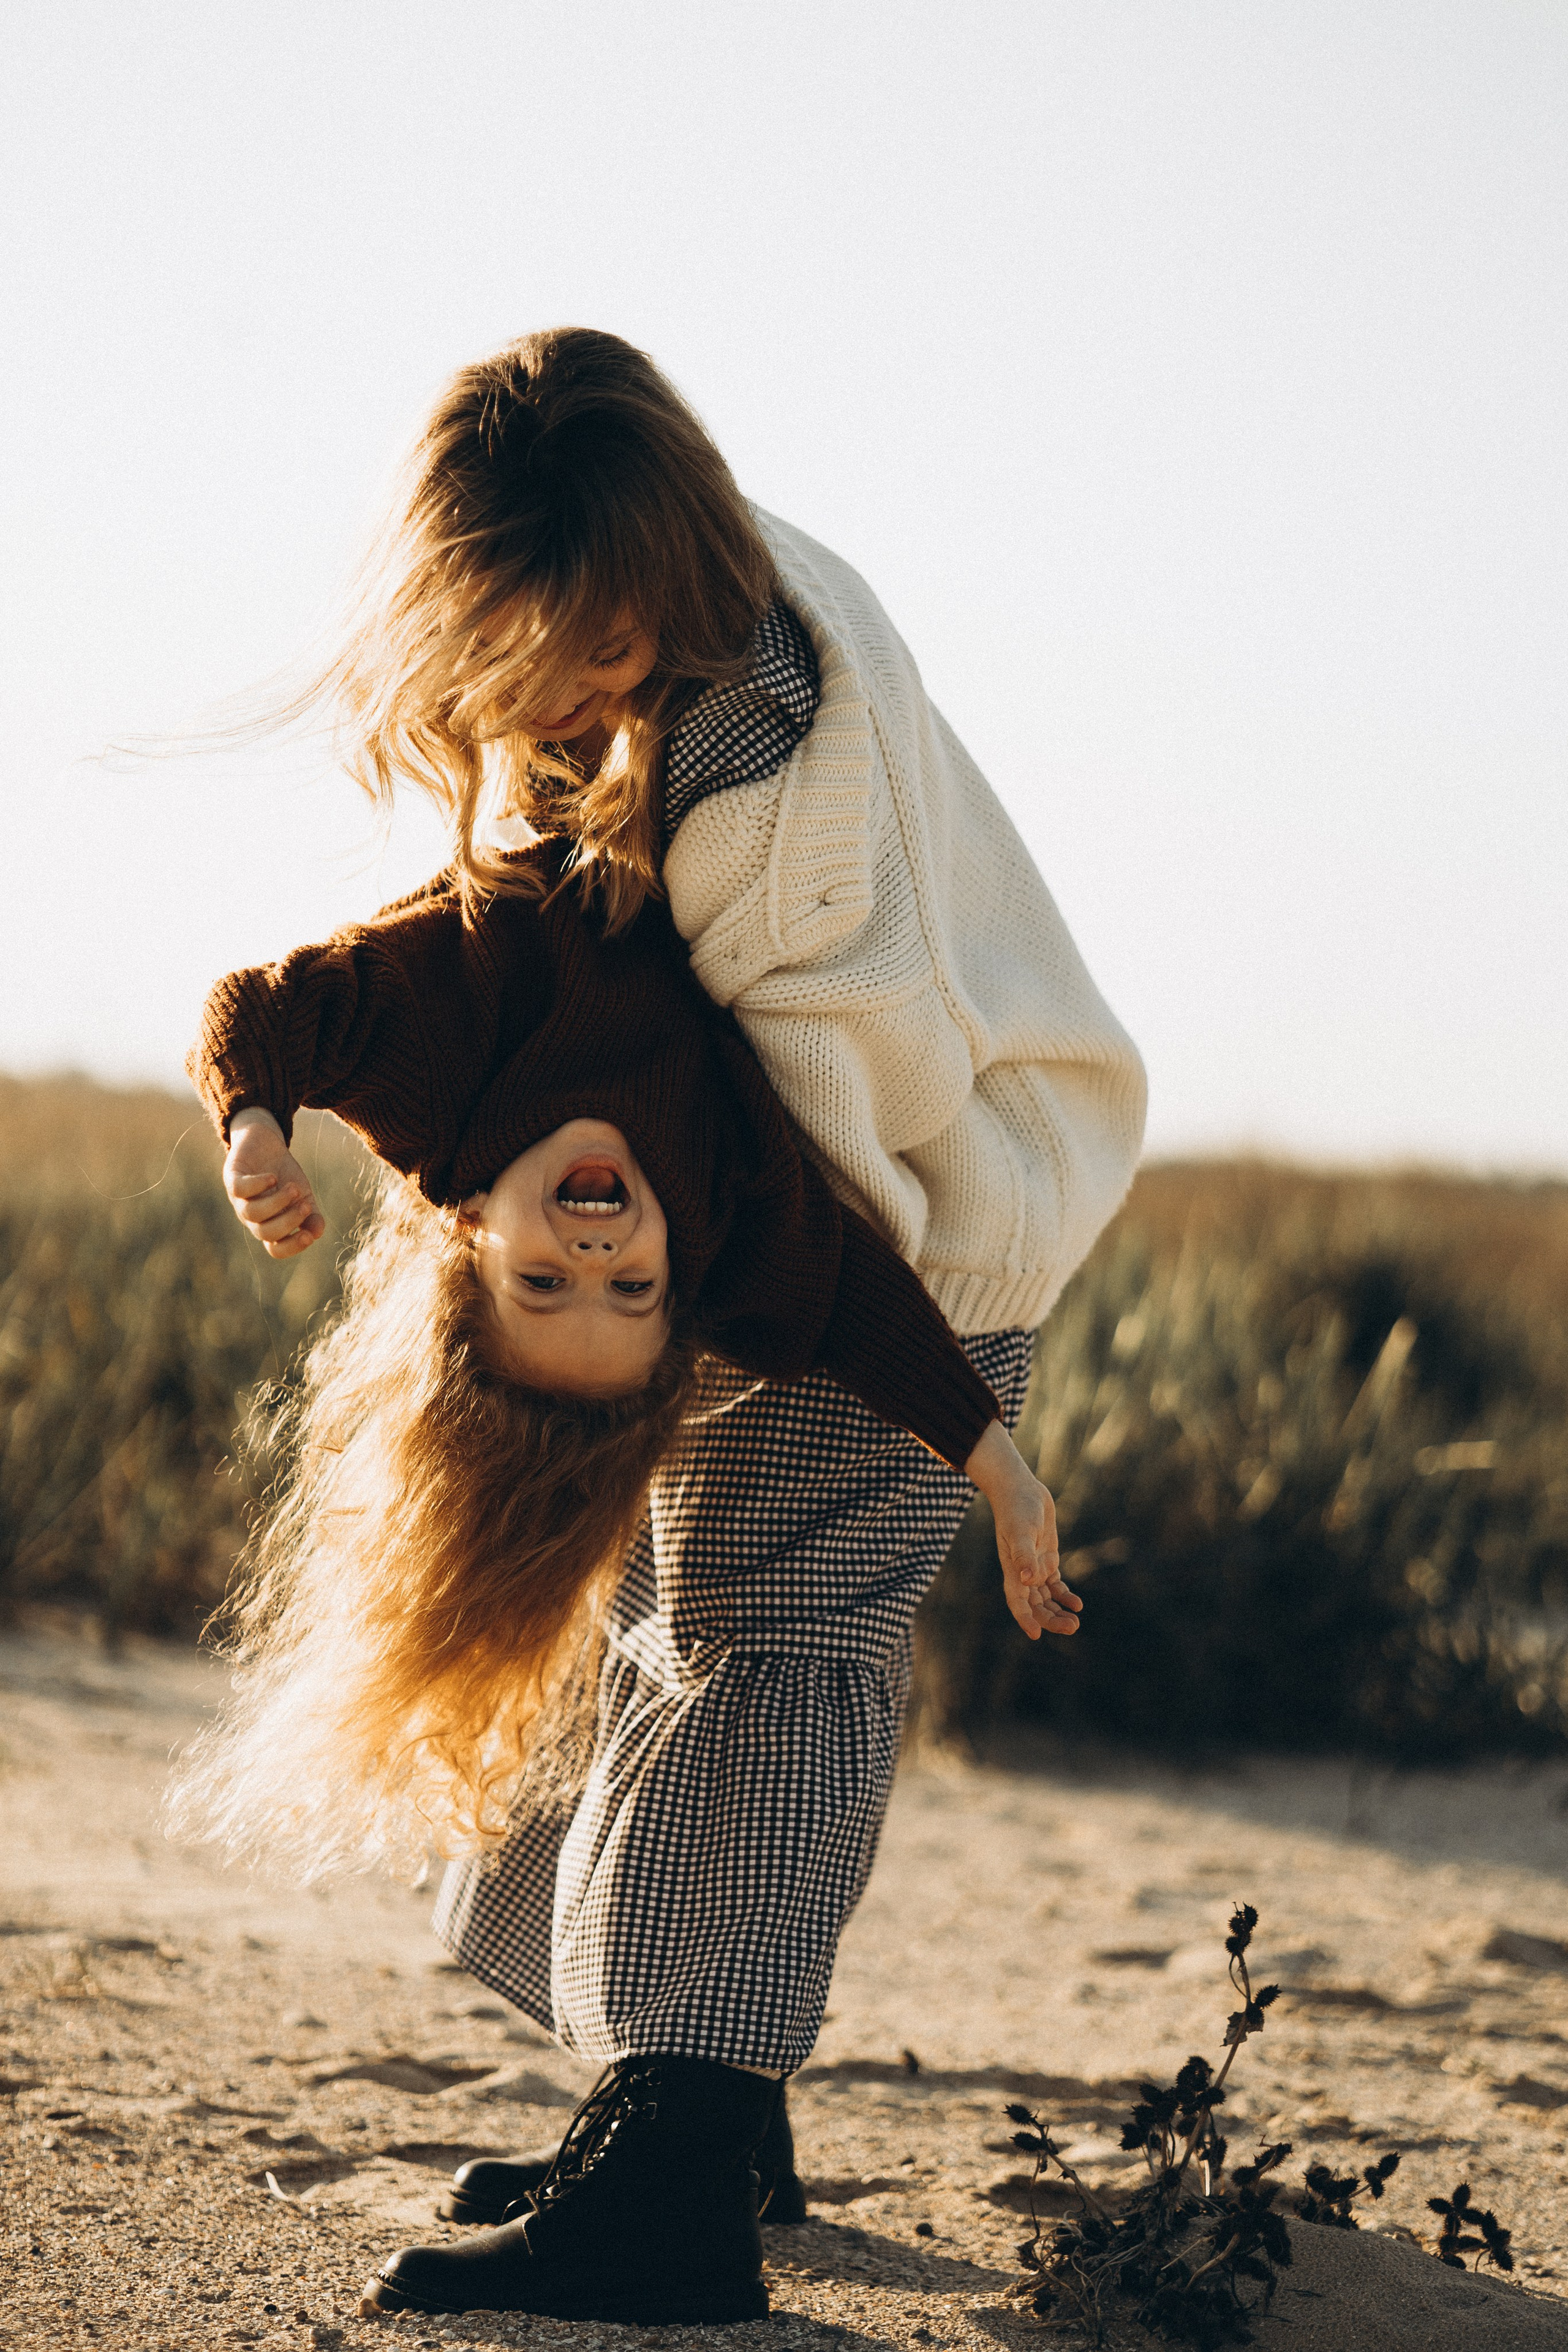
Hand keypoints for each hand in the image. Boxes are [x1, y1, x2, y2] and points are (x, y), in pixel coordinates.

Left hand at [224, 1107, 324, 1258]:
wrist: (266, 1143)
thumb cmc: (285, 1174)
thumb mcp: (303, 1196)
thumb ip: (311, 1215)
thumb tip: (317, 1233)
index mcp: (269, 1224)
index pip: (275, 1249)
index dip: (291, 1247)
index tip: (309, 1235)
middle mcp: (252, 1217)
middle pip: (265, 1233)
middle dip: (288, 1221)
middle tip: (306, 1204)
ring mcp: (240, 1199)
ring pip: (252, 1213)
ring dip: (277, 1202)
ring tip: (294, 1188)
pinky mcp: (232, 1177)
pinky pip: (238, 1189)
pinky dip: (257, 1185)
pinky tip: (272, 1178)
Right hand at [963, 1419, 1082, 1641]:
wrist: (1021, 1488)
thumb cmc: (1017, 1508)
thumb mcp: (1021, 1530)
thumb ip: (1024, 1554)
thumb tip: (1027, 1580)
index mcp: (1012, 1569)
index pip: (1017, 1601)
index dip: (1025, 1619)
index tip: (1036, 1635)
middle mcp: (1022, 1572)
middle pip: (1035, 1605)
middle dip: (1051, 1619)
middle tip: (1073, 1627)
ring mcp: (1035, 1566)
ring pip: (1046, 1598)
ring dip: (1059, 1611)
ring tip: (1076, 1621)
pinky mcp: (1046, 1557)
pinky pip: (1055, 1584)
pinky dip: (1064, 1595)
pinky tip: (1077, 1603)